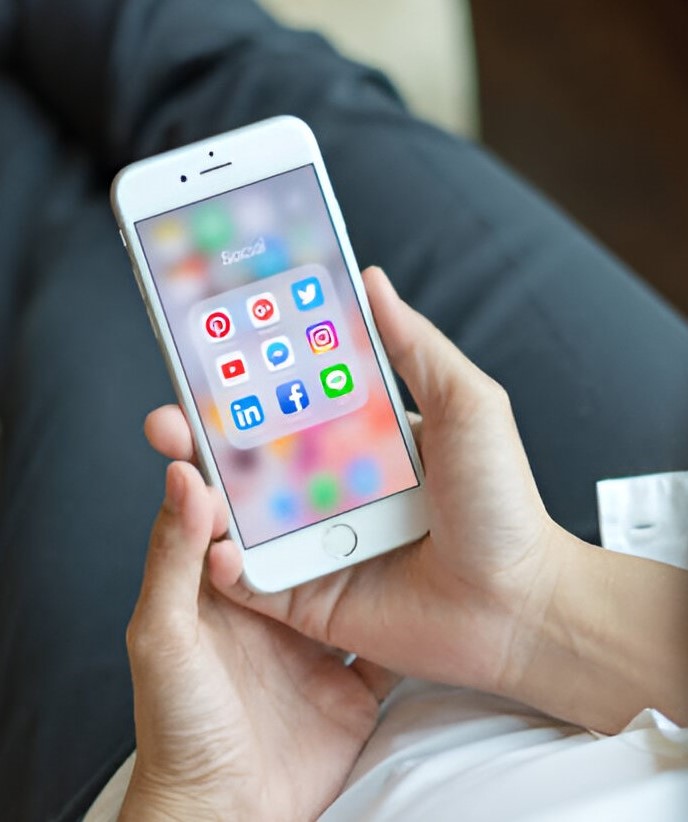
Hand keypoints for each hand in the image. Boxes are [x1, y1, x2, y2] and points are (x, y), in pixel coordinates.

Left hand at [121, 460, 393, 820]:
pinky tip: (424, 569)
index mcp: (218, 587)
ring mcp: (315, 638)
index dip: (240, 465)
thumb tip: (181, 477)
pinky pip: (382, 629)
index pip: (229, 509)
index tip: (262, 415)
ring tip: (395, 492)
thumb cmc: (179, 729)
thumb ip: (172, 559)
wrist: (228, 815)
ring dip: (365, 539)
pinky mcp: (350, 674)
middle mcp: (270, 604)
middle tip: (349, 441)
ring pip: (345, 573)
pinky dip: (403, 605)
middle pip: (297, 533)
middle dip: (318, 492)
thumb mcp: (164, 636)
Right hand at [146, 266, 559, 701]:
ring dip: (199, 493)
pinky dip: (221, 563)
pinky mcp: (304, 594)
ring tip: (175, 467)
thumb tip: (371, 280)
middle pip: (250, 455)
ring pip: (237, 515)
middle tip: (167, 415)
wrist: (516, 606)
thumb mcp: (467, 406)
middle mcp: (328, 487)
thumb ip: (416, 347)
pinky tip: (211, 541)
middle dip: (202, 434)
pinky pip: (248, 579)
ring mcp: (311, 542)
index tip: (204, 350)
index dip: (245, 378)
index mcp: (358, 440)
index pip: (288, 400)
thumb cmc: (500, 502)